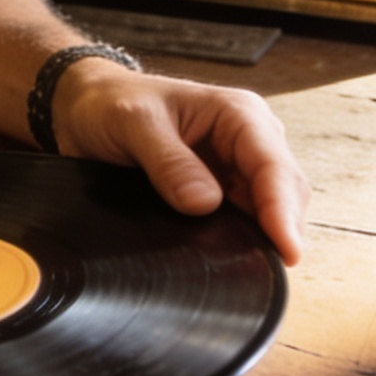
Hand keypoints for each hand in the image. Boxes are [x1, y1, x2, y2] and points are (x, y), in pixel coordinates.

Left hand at [49, 60, 308, 264]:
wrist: (88, 107)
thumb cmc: (112, 103)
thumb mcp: (133, 123)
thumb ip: (168, 161)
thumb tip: (205, 203)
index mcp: (238, 114)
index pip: (274, 166)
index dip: (283, 210)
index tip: (287, 250)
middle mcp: (248, 141)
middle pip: (285, 193)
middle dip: (282, 230)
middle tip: (264, 272)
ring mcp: (236, 168)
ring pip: (270, 211)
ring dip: (265, 239)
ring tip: (250, 272)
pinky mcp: (222, 191)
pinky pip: (245, 220)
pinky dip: (245, 240)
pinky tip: (234, 262)